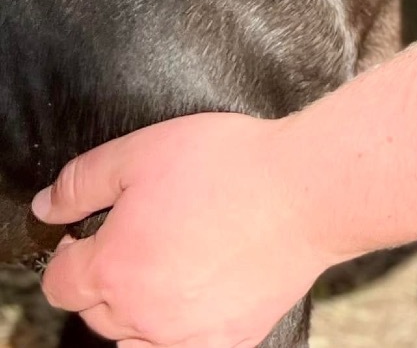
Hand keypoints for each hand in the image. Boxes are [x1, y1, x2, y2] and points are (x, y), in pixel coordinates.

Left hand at [32, 112, 336, 347]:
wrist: (305, 191)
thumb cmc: (233, 165)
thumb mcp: (145, 150)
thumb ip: (84, 181)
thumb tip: (47, 207)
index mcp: (114, 265)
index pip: (60, 282)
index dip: (72, 253)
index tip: (94, 234)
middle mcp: (140, 312)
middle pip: (96, 312)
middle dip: (108, 277)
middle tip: (144, 238)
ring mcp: (184, 335)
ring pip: (134, 339)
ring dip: (138, 310)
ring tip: (171, 267)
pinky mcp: (226, 342)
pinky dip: (176, 332)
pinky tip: (199, 293)